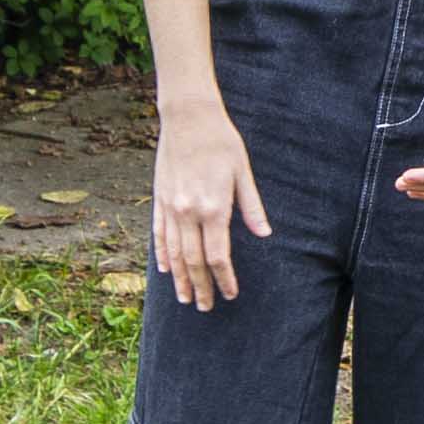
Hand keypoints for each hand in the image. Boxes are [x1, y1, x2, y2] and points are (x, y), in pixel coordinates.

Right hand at [154, 103, 272, 305]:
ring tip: (184, 298)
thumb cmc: (221, 141)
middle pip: (194, 261)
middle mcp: (189, 212)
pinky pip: (159, 234)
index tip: (230, 294)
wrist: (188, 116)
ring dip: (180, 278)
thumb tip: (264, 234)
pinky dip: (162, 255)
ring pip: (173, 253)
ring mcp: (171, 207)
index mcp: (213, 208)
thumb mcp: (243, 171)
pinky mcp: (159, 198)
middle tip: (205, 307)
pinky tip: (166, 270)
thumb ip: (251, 206)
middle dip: (201, 287)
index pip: (218, 256)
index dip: (225, 279)